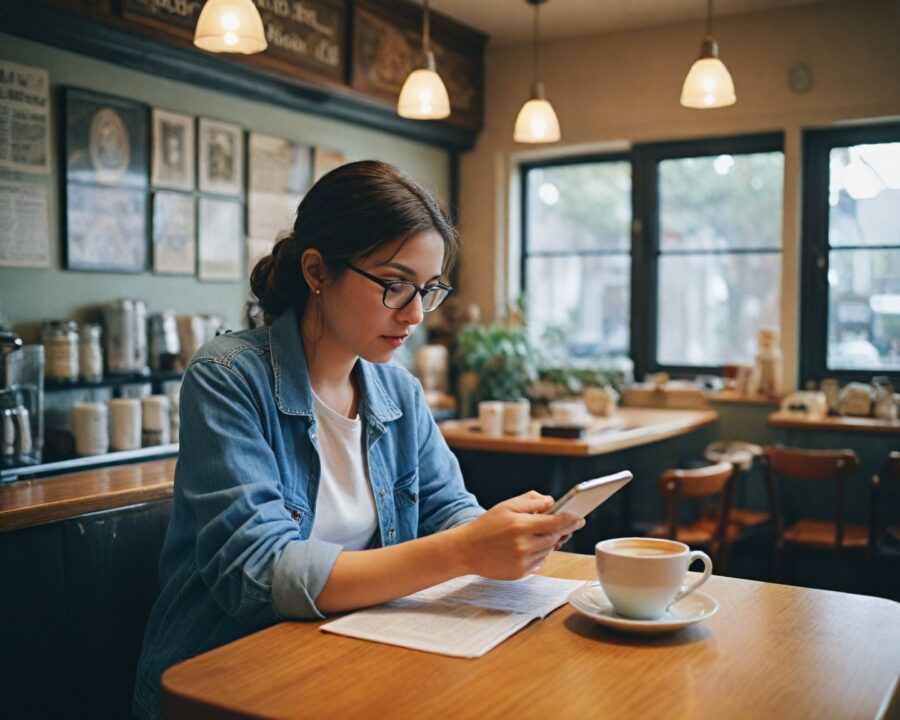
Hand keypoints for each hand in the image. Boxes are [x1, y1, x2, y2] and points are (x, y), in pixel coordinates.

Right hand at [453, 491, 583, 579]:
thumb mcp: (506, 506)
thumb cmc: (486, 525)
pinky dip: (541, 553)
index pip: (554, 522)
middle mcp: (523, 545)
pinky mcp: (520, 573)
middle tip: (572, 524)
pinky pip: (539, 562)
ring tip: (548, 533)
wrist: (466, 550)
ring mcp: (522, 561)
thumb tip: (551, 502)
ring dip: (551, 541)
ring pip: (548, 550)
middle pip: (554, 537)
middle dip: (564, 530)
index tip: (580, 517)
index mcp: (521, 525)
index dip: (570, 520)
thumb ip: (530, 501)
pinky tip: (534, 546)